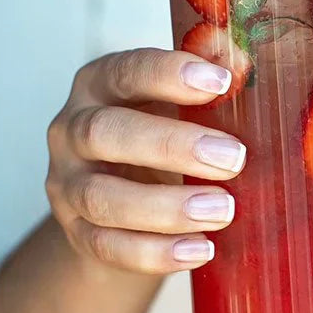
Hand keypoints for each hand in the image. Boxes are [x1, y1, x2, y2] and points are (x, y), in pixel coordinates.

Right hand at [45, 48, 245, 273]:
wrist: (121, 202)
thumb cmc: (160, 134)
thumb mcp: (180, 103)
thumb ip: (209, 81)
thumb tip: (244, 60)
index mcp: (100, 84)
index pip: (126, 70)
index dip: (169, 74)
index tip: (222, 82)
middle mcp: (74, 131)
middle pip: (106, 133)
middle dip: (173, 146)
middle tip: (234, 158)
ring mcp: (68, 185)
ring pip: (103, 198)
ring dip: (168, 207)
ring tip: (224, 210)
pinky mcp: (77, 234)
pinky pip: (109, 247)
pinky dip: (157, 252)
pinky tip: (201, 249)